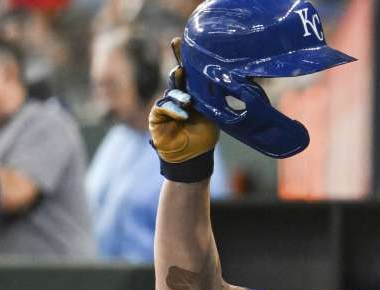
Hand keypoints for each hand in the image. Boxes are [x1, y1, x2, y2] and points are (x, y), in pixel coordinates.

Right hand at [149, 37, 218, 163]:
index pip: (187, 73)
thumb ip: (212, 98)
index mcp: (191, 93)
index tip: (178, 41)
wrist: (194, 157)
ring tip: (188, 101)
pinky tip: (183, 115)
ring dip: (180, 96)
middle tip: (182, 69)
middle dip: (178, 70)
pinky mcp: (157, 116)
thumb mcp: (212, 114)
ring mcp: (166, 105)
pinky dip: (174, 110)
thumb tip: (223, 79)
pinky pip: (164, 108)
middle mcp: (177, 96)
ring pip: (171, 93)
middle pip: (175, 78)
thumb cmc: (204, 136)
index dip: (181, 57)